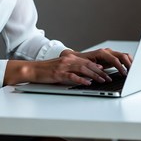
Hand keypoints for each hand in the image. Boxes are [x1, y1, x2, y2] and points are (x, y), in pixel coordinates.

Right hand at [4, 48, 132, 86]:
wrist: (32, 69)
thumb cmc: (46, 70)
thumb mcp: (61, 66)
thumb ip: (72, 68)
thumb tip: (86, 74)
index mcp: (69, 58)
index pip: (87, 61)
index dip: (98, 66)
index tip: (106, 71)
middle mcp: (67, 60)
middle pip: (87, 64)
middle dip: (99, 72)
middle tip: (108, 78)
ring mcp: (63, 66)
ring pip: (82, 69)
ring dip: (94, 75)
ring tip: (102, 81)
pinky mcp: (58, 74)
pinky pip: (72, 76)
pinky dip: (81, 80)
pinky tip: (87, 83)